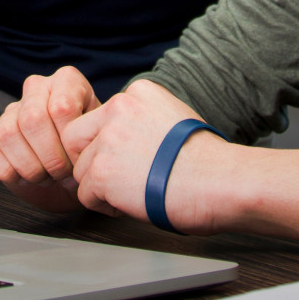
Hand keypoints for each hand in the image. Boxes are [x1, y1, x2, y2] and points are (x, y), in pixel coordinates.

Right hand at [0, 67, 101, 212]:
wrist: (74, 178)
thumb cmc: (89, 155)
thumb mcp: (101, 139)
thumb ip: (94, 134)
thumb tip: (83, 145)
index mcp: (67, 81)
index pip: (61, 107)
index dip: (70, 142)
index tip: (82, 160)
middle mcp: (36, 88)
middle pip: (33, 119)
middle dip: (51, 157)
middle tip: (64, 173)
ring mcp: (10, 111)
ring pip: (8, 134)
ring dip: (31, 167)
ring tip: (47, 176)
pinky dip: (7, 171)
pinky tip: (25, 176)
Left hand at [62, 78, 221, 229]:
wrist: (220, 182)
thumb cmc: (209, 162)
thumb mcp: (174, 119)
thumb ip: (142, 122)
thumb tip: (124, 141)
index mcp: (138, 92)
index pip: (100, 118)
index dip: (110, 144)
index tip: (134, 159)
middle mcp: (119, 108)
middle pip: (77, 138)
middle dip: (92, 161)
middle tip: (119, 178)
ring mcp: (108, 139)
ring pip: (81, 169)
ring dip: (102, 187)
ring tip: (137, 192)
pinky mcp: (102, 170)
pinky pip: (85, 195)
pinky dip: (105, 206)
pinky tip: (134, 203)